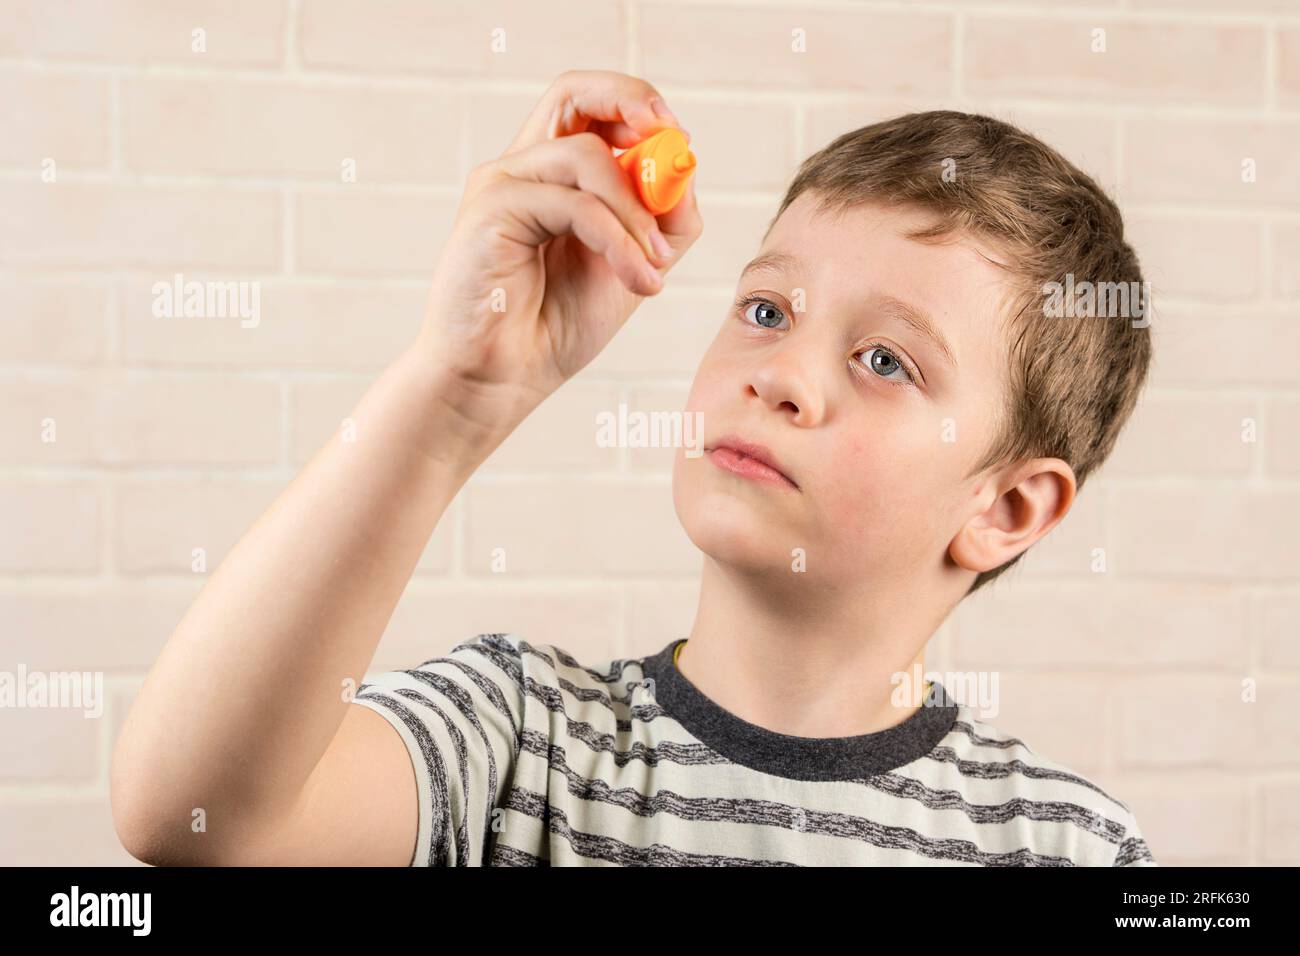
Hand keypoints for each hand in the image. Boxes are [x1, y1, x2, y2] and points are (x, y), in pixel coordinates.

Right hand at [414, 69, 702, 420]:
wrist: (500, 382)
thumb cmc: (554, 328)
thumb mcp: (630, 268)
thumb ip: (660, 222)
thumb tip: (686, 169)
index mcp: (550, 177)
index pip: (591, 106)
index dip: (638, 107)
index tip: (679, 140)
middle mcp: (521, 170)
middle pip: (572, 91)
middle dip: (634, 102)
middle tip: (674, 140)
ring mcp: (501, 186)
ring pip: (586, 156)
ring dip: (637, 212)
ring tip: (656, 268)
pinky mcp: (490, 212)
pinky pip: (575, 205)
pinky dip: (620, 241)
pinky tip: (640, 283)